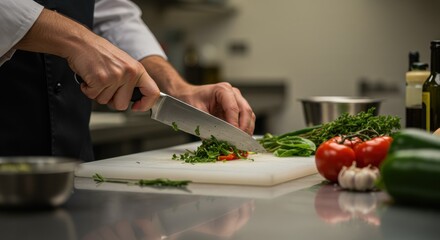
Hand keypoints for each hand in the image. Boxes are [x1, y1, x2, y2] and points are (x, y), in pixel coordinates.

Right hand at [15, 8, 159, 110]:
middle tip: (105, 85)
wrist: (81, 42)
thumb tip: (137, 100)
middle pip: (122, 105)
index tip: (137, 107)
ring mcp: (115, 76)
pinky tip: (89, 77)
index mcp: (138, 70)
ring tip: (97, 77)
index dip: (146, 104)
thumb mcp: (124, 64)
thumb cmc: (100, 53)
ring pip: (105, 101)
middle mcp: (129, 73)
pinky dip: (87, 89)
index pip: (153, 92)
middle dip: (111, 99)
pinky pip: (92, 96)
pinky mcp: (100, 79)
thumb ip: (132, 80)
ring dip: (97, 92)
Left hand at [140, 56, 255, 134]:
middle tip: (240, 143)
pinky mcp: (237, 108)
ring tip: (242, 143)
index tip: (234, 137)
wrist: (186, 96)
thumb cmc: (189, 100)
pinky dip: (245, 129)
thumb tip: (218, 140)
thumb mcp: (196, 113)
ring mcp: (237, 100)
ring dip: (247, 130)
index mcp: (222, 90)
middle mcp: (232, 93)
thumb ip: (208, 125)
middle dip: (244, 128)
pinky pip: (246, 118)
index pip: (233, 108)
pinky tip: (240, 139)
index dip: (235, 124)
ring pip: (249, 115)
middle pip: (245, 111)